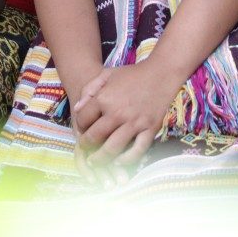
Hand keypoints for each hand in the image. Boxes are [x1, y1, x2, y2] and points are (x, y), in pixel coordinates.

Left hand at [76, 61, 182, 176]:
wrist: (161, 73)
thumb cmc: (131, 74)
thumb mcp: (106, 75)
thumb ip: (89, 90)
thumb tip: (77, 109)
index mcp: (104, 99)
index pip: (84, 120)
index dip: (80, 126)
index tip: (83, 129)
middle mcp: (117, 113)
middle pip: (95, 137)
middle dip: (86, 145)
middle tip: (85, 149)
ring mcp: (134, 123)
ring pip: (112, 148)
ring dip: (101, 158)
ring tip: (95, 161)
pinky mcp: (149, 129)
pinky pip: (137, 151)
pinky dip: (127, 160)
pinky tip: (119, 163)